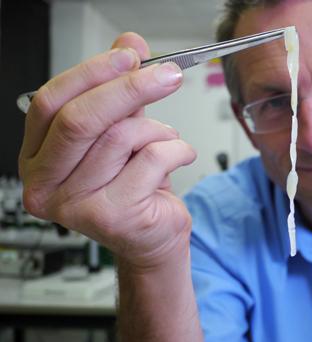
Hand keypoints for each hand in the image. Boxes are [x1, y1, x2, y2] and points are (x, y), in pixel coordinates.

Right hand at [19, 32, 196, 268]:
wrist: (152, 234)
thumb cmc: (133, 184)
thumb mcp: (122, 128)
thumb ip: (120, 88)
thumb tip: (128, 44)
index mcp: (38, 156)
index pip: (51, 103)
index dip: (91, 73)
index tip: (129, 56)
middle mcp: (45, 184)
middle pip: (80, 119)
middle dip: (130, 88)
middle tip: (166, 74)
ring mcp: (74, 205)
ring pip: (119, 138)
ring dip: (157, 129)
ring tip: (168, 137)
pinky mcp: (111, 217)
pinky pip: (151, 160)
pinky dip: (177, 149)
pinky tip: (180, 155)